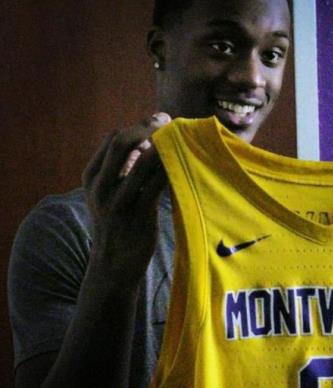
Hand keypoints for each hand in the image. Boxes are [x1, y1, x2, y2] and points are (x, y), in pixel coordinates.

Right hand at [81, 113, 170, 287]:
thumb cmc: (117, 225)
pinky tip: (184, 163)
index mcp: (92, 176)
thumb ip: (123, 169)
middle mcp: (101, 185)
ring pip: (145, 159)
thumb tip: (147, 139)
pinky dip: (172, 167)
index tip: (159, 122)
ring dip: (165, 146)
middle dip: (149, 128)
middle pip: (123, 141)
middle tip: (171, 125)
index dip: (138, 126)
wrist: (113, 266)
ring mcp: (118, 200)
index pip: (113, 138)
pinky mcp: (139, 214)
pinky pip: (159, 182)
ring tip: (182, 141)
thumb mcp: (109, 195)